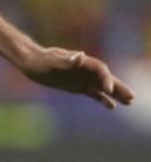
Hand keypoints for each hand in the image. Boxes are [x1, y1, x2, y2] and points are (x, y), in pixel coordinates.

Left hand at [20, 47, 134, 109]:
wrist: (30, 62)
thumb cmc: (40, 60)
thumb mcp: (51, 61)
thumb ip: (67, 61)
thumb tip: (80, 55)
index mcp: (81, 61)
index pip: (100, 69)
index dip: (106, 79)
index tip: (109, 90)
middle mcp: (84, 69)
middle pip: (105, 78)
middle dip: (118, 87)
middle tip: (131, 97)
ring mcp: (81, 78)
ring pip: (101, 86)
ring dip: (115, 93)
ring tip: (129, 102)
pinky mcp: (76, 86)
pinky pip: (92, 93)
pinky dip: (102, 99)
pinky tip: (112, 106)